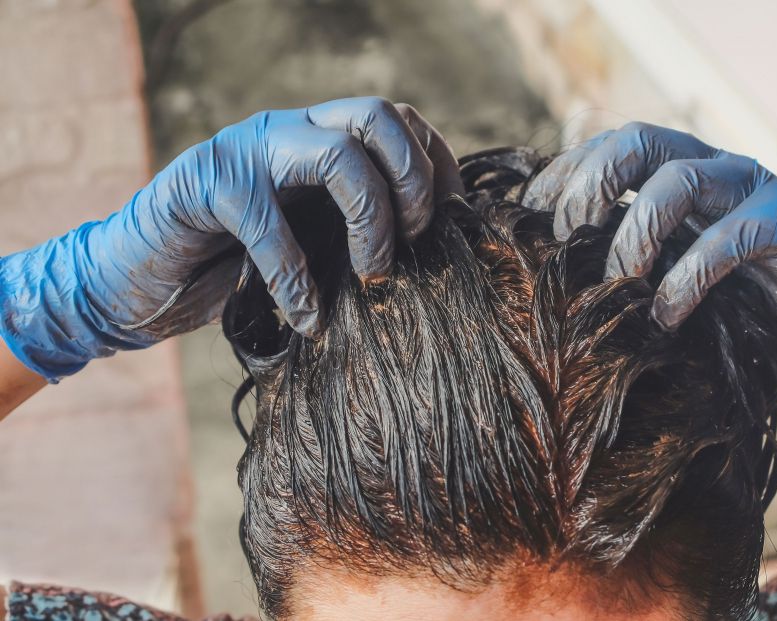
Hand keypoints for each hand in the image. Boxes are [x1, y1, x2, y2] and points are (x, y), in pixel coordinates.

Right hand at [0, 97, 462, 380]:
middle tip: (413, 242)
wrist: (139, 282)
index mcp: (320, 139)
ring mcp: (247, 150)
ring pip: (338, 154)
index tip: (450, 223)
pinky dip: (297, 280)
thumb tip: (430, 261)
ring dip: (371, 220)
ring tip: (373, 278)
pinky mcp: (205, 184)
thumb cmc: (237, 269)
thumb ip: (353, 233)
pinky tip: (307, 320)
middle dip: (412, 180)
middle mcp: (289, 131)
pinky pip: (269, 225)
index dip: (435, 166)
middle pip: (377, 115)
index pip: (399, 121)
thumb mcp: (312, 245)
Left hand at [524, 122, 776, 414]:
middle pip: (637, 142)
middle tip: (564, 240)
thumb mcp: (672, 284)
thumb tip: (548, 285)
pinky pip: (731, 235)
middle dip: (590, 186)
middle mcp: (713, 170)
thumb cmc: (742, 314)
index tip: (528, 217)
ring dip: (634, 232)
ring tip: (617, 282)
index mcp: (678, 176)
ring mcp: (755, 190)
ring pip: (680, 178)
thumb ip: (629, 267)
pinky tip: (667, 316)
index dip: (564, 176)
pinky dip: (688, 275)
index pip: (610, 150)